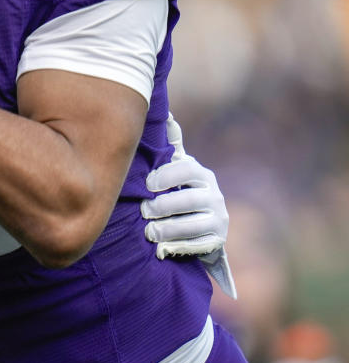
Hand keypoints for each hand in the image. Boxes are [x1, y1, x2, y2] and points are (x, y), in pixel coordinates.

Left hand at [141, 113, 236, 297]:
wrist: (200, 223)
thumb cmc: (176, 189)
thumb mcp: (175, 168)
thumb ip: (170, 146)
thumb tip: (166, 114)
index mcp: (201, 174)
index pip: (186, 170)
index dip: (166, 176)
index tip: (148, 184)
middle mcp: (214, 195)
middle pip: (188, 200)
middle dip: (163, 207)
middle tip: (144, 211)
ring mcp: (218, 218)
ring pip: (193, 225)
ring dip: (168, 230)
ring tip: (149, 232)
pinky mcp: (217, 240)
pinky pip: (198, 245)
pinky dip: (179, 247)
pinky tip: (162, 248)